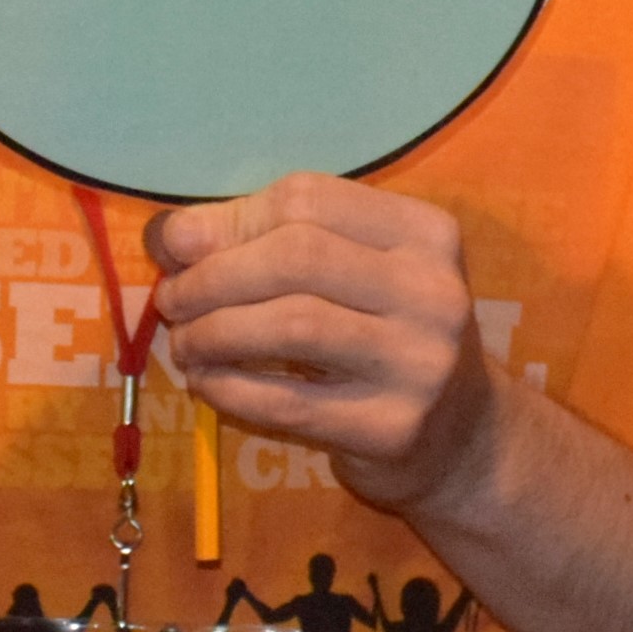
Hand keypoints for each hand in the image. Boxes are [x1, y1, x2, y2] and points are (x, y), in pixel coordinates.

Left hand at [147, 173, 501, 520]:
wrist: (459, 431)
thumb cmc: (386, 335)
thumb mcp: (351, 274)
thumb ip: (270, 242)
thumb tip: (174, 233)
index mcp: (425, 233)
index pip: (309, 200)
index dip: (229, 220)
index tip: (180, 247)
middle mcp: (432, 289)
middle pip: (296, 258)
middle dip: (211, 278)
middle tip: (174, 301)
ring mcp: (419, 360)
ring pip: (290, 325)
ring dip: (211, 333)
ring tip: (187, 344)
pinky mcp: (391, 425)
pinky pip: (284, 400)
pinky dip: (226, 388)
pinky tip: (208, 384)